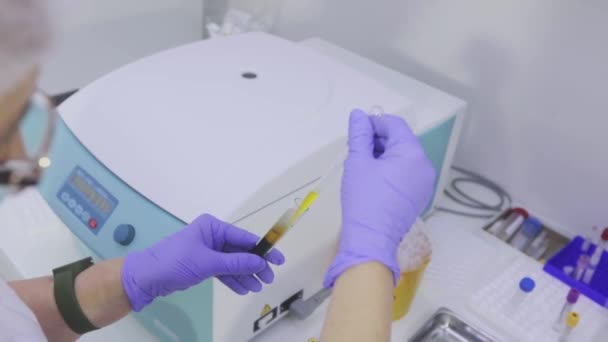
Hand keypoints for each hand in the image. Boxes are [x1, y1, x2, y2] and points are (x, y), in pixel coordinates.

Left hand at [121, 214, 284, 310]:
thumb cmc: (175, 262)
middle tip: (268, 278)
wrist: (146, 278)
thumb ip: (236, 263)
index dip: (262, 248)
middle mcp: (212, 236)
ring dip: (245, 275)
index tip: (278, 259)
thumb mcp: (208, 262)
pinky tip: (243, 288)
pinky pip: (223, 271)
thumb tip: (260, 262)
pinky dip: (233, 279)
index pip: (243, 237)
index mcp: (212, 227)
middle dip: (254, 265)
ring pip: (233, 263)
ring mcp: (208, 251)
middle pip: (240, 251)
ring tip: (257, 287)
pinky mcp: (203, 264)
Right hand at [324, 109, 435, 286]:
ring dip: (383, 155)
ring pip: (402, 158)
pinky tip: (371, 178)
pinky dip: (390, 170)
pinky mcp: (417, 196)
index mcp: (412, 154)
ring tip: (361, 164)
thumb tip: (358, 116)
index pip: (395, 125)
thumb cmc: (364, 199)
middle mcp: (424, 166)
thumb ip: (359, 134)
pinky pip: (405, 174)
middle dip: (378, 140)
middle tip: (355, 148)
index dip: (375, 123)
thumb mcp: (358, 161)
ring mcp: (423, 183)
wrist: (371, 239)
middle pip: (401, 141)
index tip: (357, 130)